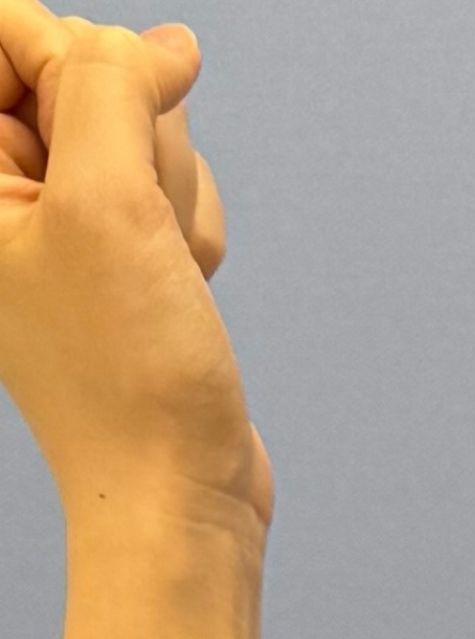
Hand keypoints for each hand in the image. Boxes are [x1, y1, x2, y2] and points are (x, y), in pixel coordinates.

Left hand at [0, 7, 263, 531]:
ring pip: (135, 125)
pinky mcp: (107, 239)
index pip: (9, 34)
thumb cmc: (124, 373)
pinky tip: (178, 279)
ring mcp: (52, 212)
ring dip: (172, 188)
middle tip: (135, 219)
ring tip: (160, 265)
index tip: (113, 130)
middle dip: (138, 136)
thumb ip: (113, 90)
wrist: (173, 486)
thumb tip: (161, 42)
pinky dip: (186, 223)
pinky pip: (161, 179)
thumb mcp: (111, 206)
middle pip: (81, 72)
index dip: (77, 59)